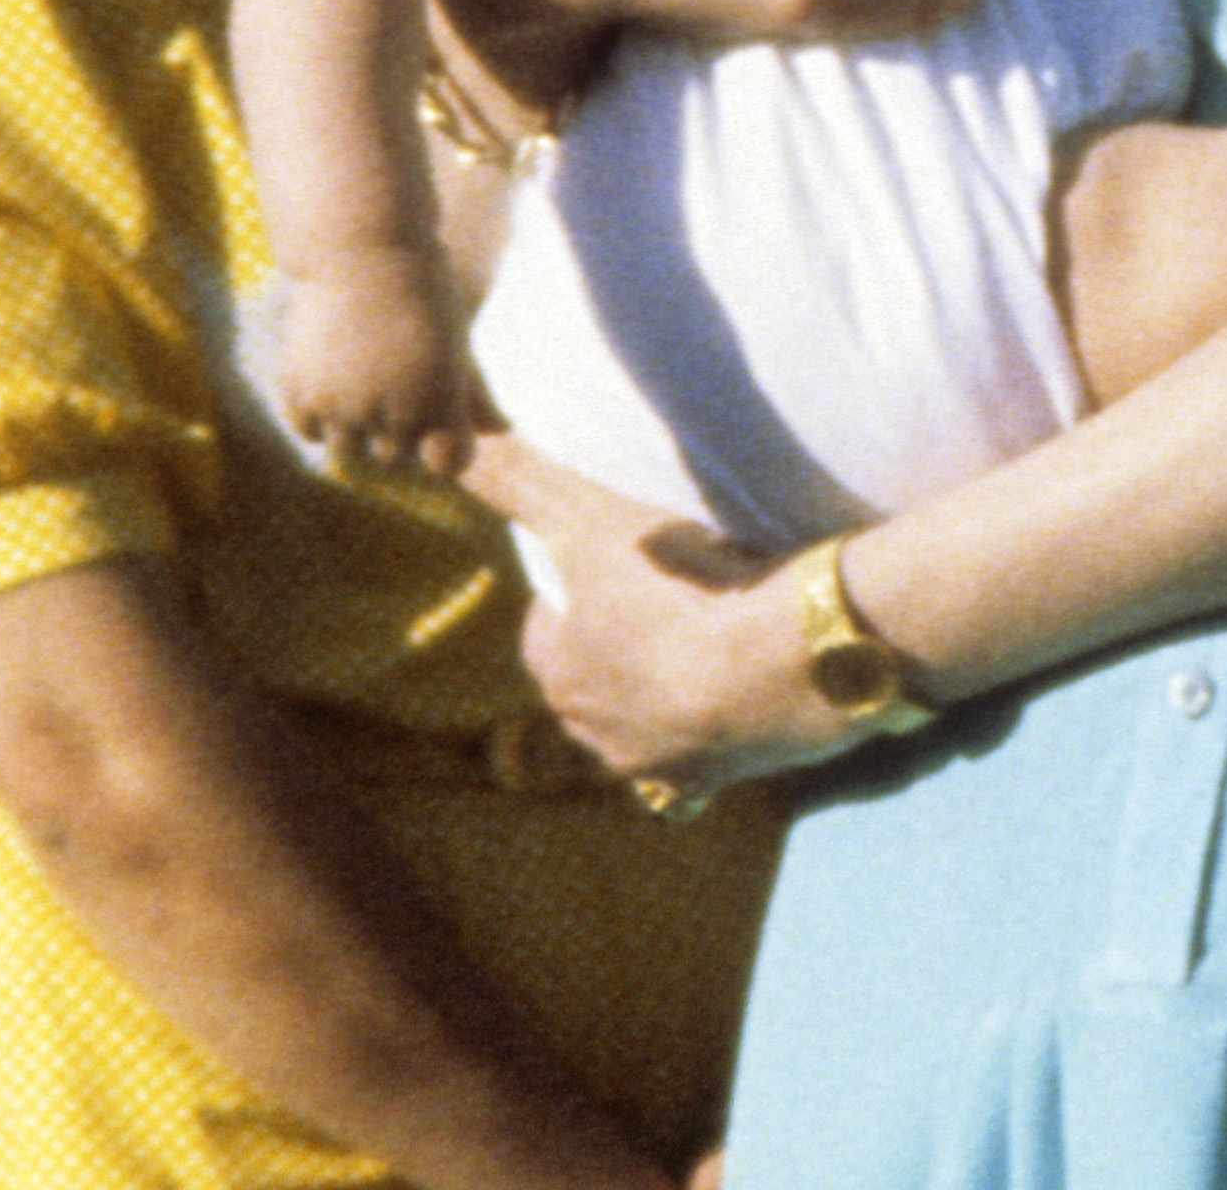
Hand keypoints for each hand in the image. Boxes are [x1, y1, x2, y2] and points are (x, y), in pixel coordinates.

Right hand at [274, 247, 491, 485]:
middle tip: (402, 408)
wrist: (363, 251)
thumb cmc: (424, 294)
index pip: (449, 463)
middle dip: (404, 441)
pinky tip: (337, 398)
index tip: (446, 433)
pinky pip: (311, 432)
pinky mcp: (301, 393)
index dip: (448, 452)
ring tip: (367, 401)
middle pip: (397, 460)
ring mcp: (342, 406)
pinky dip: (323, 422)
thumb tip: (504, 430)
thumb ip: (476, 394)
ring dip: (360, 435)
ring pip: (350, 453)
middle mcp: (391, 412)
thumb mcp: (458, 342)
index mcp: (439, 400)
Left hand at [457, 436, 824, 802]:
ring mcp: (657, 764)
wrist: (784, 666)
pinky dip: (713, 743)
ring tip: (709, 653)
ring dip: (663, 700)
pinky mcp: (716, 780)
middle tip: (667, 607)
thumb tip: (442, 447)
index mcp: (563, 674)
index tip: (610, 573)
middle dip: (617, 657)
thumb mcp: (591, 521)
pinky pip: (700, 770)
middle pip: (594, 689)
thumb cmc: (678, 592)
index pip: (547, 636)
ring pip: (643, 733)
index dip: (573, 601)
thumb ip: (519, 484)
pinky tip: (742, 708)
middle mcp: (597, 732)